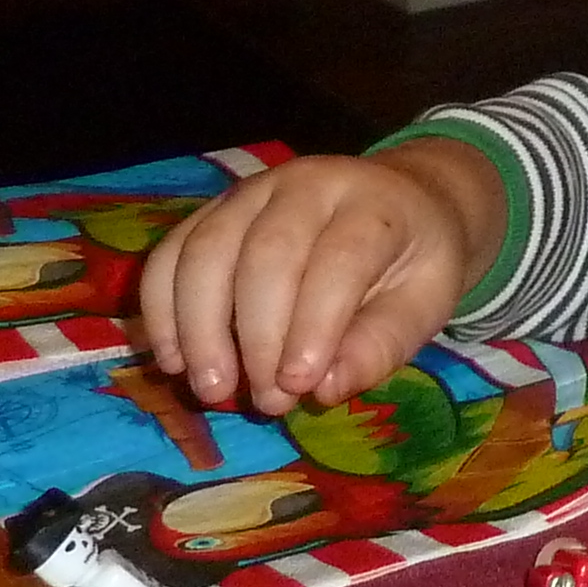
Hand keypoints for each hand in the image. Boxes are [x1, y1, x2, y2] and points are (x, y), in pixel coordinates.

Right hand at [132, 149, 490, 419]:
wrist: (402, 201)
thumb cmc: (415, 260)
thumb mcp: (425, 303)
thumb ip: (381, 345)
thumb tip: (324, 390)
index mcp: (375, 204)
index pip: (339, 260)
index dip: (314, 327)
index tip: (298, 388)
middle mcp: (310, 184)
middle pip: (267, 253)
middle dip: (256, 336)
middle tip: (264, 402)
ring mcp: (255, 190)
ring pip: (208, 248)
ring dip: (199, 327)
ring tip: (212, 389)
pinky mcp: (215, 209)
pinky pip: (173, 250)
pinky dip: (162, 307)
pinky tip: (174, 359)